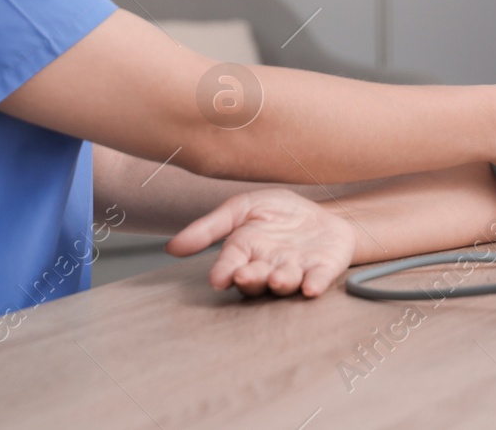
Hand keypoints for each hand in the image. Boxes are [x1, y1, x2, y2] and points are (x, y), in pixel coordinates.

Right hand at [166, 188, 356, 297]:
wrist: (323, 213)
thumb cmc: (279, 214)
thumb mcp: (241, 209)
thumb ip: (209, 227)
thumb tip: (171, 247)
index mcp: (246, 251)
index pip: (230, 264)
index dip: (224, 271)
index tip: (217, 278)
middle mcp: (268, 265)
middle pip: (256, 278)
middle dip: (251, 279)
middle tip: (245, 277)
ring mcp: (296, 269)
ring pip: (285, 281)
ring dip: (281, 282)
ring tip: (278, 279)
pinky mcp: (322, 270)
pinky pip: (318, 280)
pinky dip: (314, 284)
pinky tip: (310, 287)